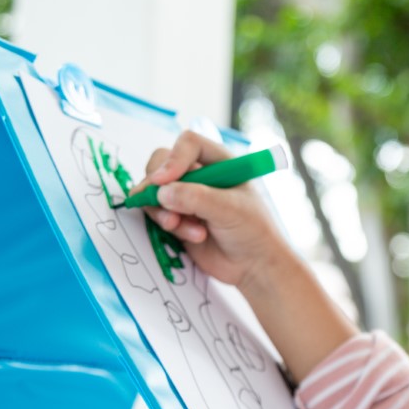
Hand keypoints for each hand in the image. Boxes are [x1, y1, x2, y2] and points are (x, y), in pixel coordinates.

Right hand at [137, 130, 291, 287]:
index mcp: (220, 161)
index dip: (174, 159)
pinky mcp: (176, 216)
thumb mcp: (231, 209)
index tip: (165, 180)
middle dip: (157, 185)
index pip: (188, 143)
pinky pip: (155, 213)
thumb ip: (196, 198)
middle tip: (164, 205)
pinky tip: (193, 236)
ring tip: (193, 231)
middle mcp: (200, 173)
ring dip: (163, 210)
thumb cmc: (254, 230)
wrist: (254, 264)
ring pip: (153, 190)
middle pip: (161, 162)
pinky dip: (166, 224)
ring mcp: (185, 195)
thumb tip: (162, 192)